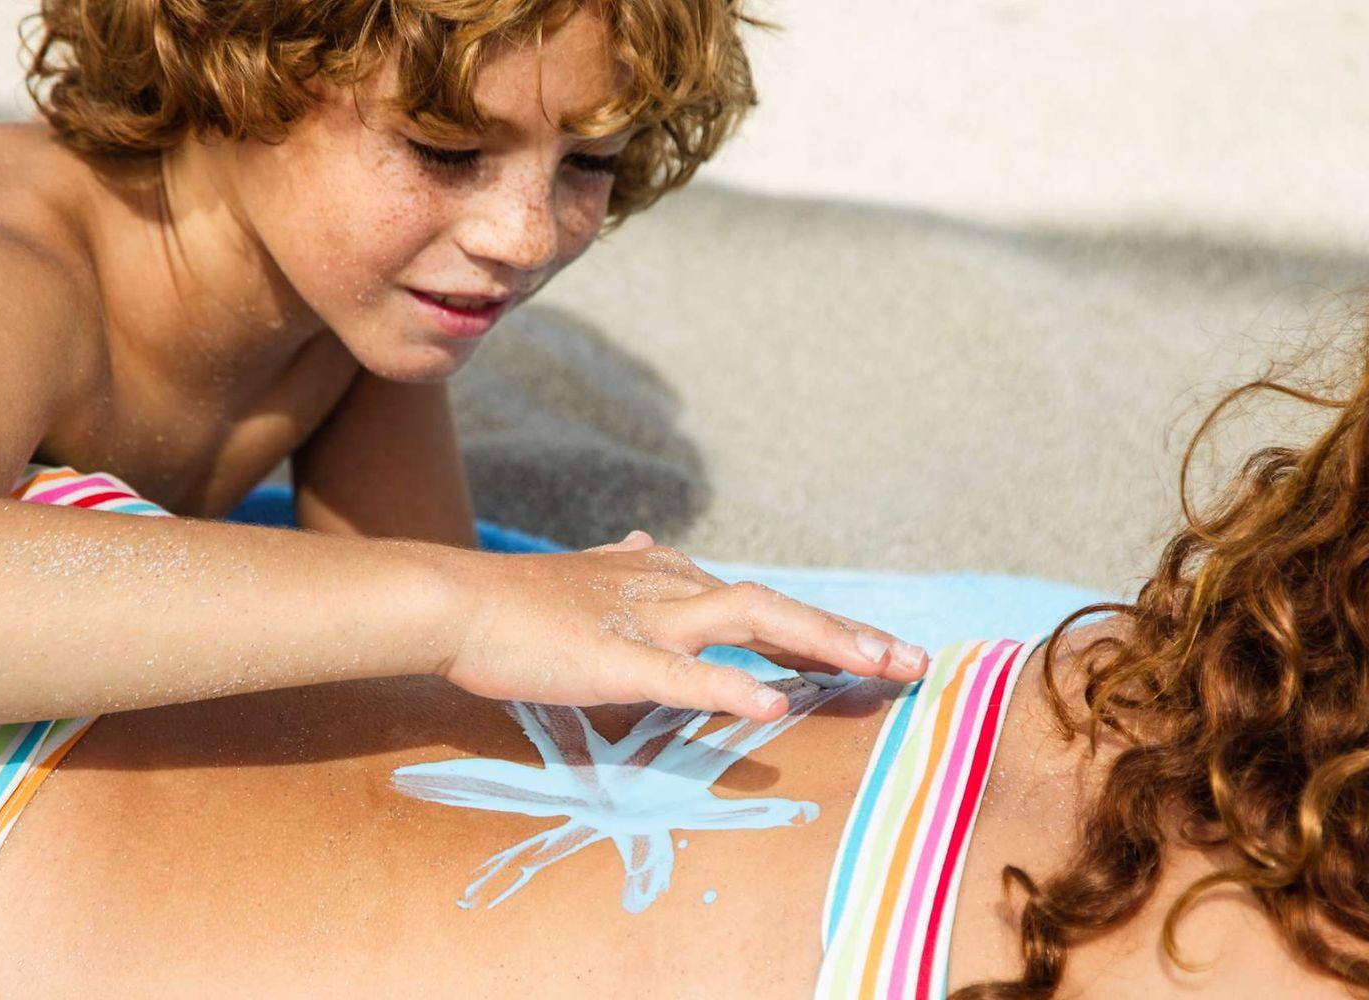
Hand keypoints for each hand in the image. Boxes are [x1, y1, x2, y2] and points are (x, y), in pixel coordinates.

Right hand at [433, 530, 928, 720]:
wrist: (455, 602)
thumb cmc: (516, 605)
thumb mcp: (583, 578)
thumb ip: (623, 565)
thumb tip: (642, 540)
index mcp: (666, 580)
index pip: (762, 604)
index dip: (824, 628)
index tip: (878, 652)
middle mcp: (671, 590)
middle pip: (778, 606)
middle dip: (849, 635)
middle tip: (913, 663)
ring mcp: (646, 621)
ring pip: (752, 619)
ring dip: (822, 641)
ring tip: (881, 668)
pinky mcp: (614, 656)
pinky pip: (681, 673)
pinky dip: (728, 684)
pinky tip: (772, 701)